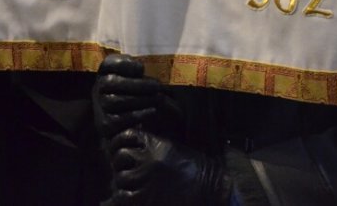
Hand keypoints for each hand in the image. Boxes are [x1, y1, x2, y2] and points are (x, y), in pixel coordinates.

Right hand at [92, 54, 165, 140]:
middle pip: (109, 82)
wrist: (132, 131)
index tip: (141, 68)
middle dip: (136, 84)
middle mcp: (98, 90)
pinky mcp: (105, 126)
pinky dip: (137, 114)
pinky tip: (152, 111)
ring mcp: (100, 108)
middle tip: (157, 86)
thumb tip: (138, 68)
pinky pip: (118, 119)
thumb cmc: (140, 100)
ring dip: (139, 99)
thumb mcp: (138, 82)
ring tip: (157, 99)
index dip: (122, 64)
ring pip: (114, 101)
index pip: (108, 65)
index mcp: (106, 75)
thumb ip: (134, 72)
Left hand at [104, 129, 230, 205]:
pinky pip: (122, 196)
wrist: (216, 193)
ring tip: (130, 189)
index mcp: (157, 144)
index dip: (120, 144)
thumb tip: (135, 147)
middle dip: (121, 166)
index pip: (127, 136)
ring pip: (120, 177)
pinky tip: (124, 201)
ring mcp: (147, 178)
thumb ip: (156, 147)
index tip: (122, 151)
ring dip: (122, 184)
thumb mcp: (178, 151)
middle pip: (120, 157)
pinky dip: (120, 199)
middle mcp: (149, 159)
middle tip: (127, 174)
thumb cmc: (201, 174)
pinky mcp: (145, 199)